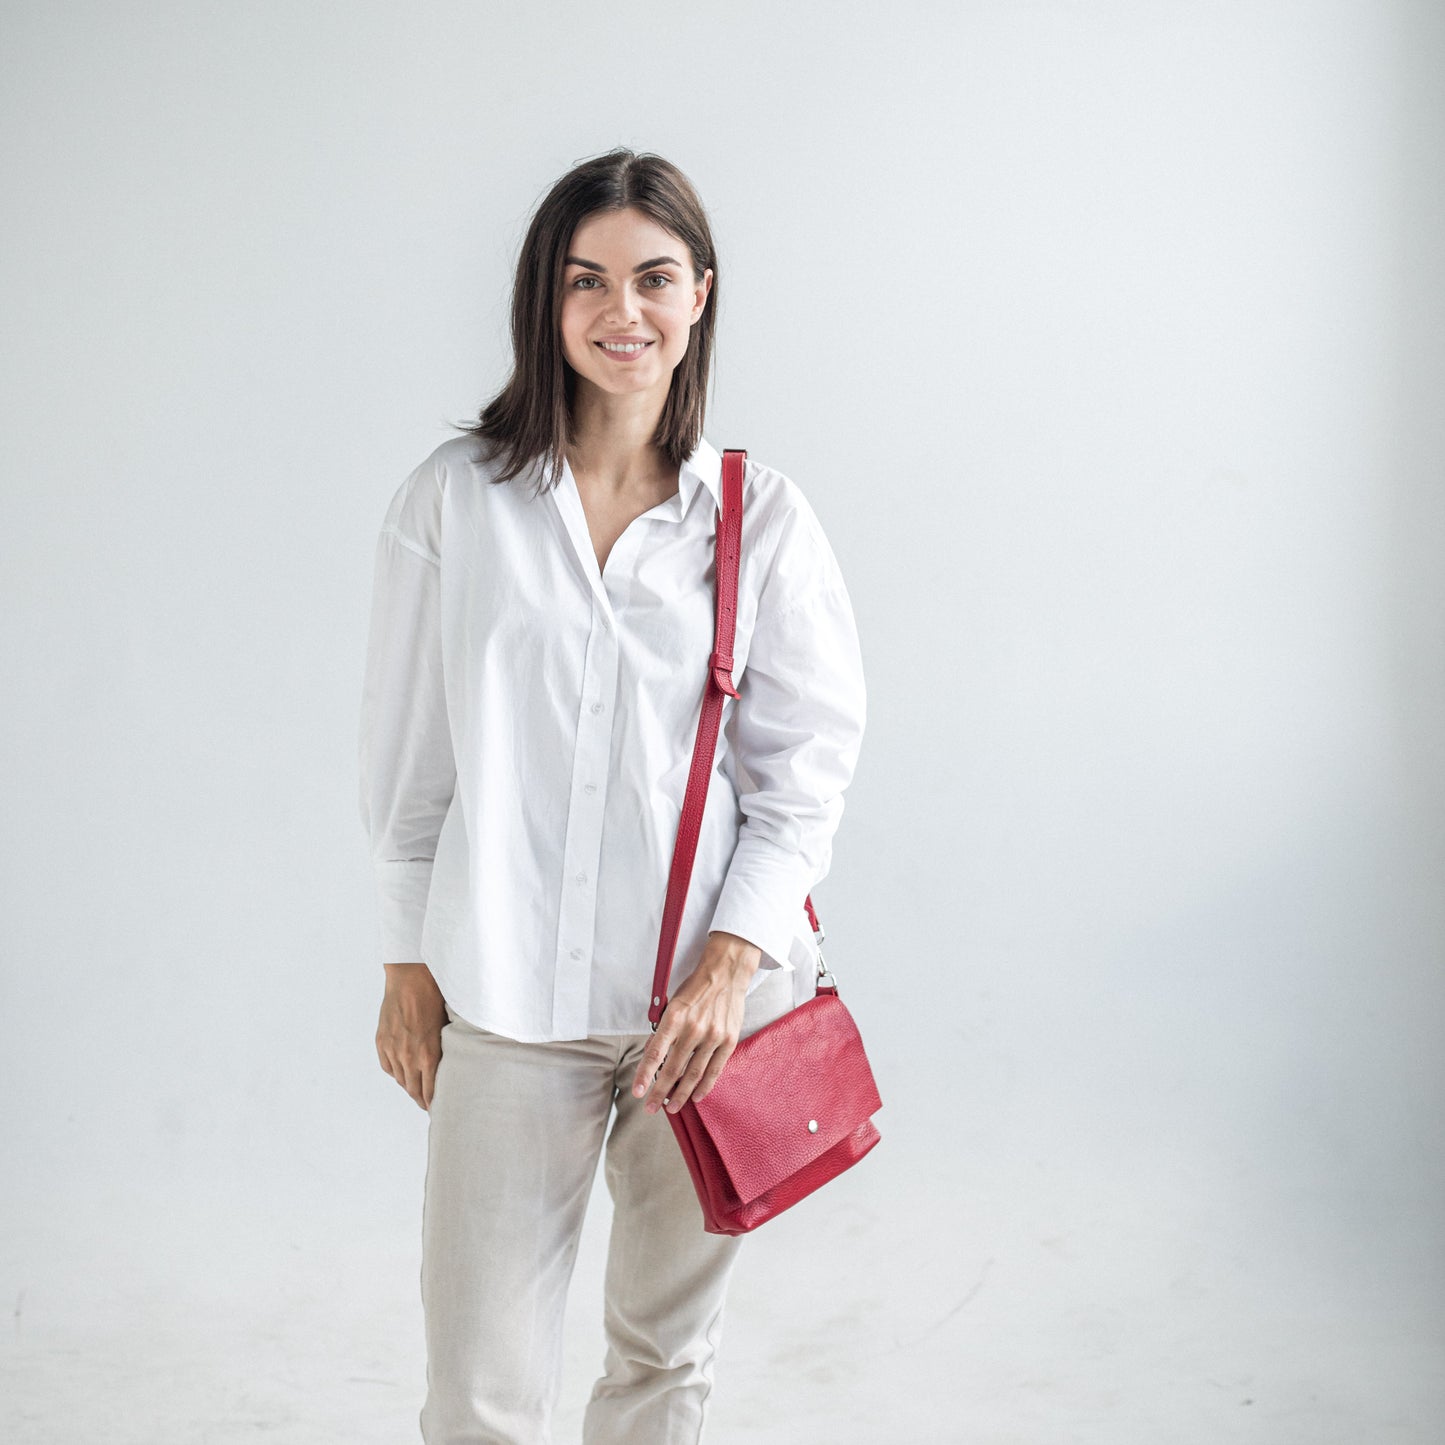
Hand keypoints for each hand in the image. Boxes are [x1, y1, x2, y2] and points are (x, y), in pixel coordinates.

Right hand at [376, 962, 447, 1110]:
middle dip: (421, 1099)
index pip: (429, 1091)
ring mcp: (393, 1049)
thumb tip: (451, 1066)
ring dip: (409, 1087)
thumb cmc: (435, 998)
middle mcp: (408, 1056)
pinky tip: (403, 1073)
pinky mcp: (382, 1042)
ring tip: (417, 1091)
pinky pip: (388, 1066)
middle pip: (413, 1090)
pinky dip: (396, 1072)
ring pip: (400, 1079)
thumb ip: (445, 1049)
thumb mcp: (447, 1027)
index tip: (439, 1109)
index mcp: (428, 1055)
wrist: (411, 979)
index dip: (433, 1103)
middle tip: (428, 1105)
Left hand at [631, 931, 762, 1115]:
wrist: (726, 973)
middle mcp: (693, 1028)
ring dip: (681, 1094)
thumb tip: (653, 1057)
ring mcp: (713, 1036)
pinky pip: (715, 1069)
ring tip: (671, 1107)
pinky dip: (705, 1086)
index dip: (645, 1075)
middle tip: (651, 1108)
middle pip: (674, 1069)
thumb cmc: (695, 988)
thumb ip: (663, 1031)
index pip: (656, 1053)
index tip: (637, 1092)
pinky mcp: (728, 1040)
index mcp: (674, 1017)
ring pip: (694, 1074)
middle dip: (660, 1092)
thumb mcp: (672, 1004)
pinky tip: (696, 1096)